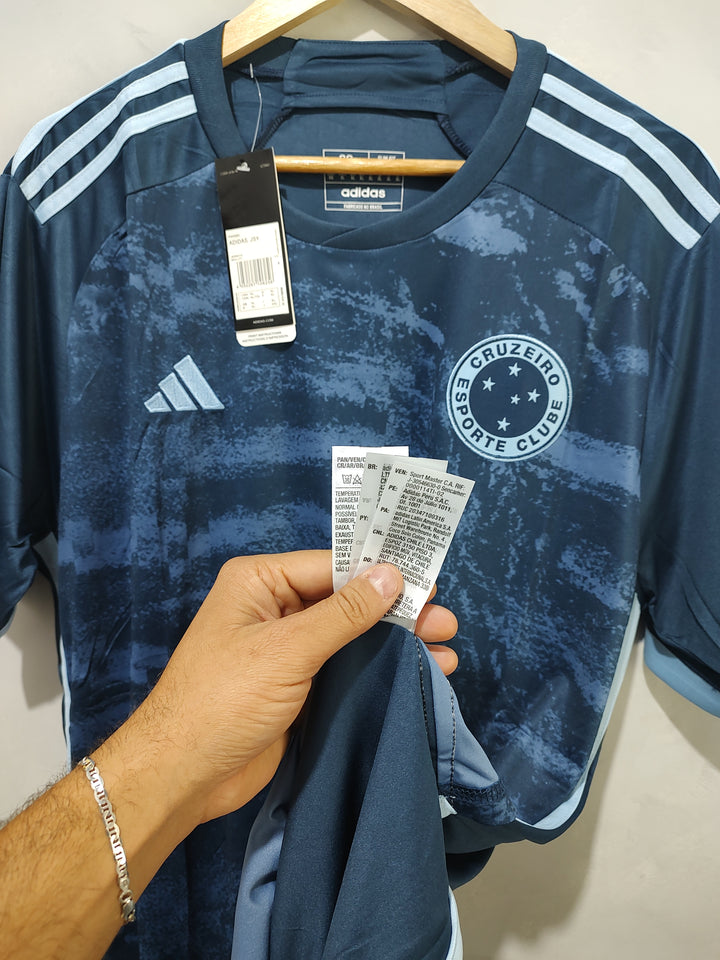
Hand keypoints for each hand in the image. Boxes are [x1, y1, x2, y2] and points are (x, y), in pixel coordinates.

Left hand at [136, 550, 457, 824]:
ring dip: (395, 642)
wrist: (184, 776)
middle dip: (396, 611)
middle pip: (347, 600)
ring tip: (445, 649)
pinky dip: (380, 668)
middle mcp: (274, 608)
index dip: (381, 572)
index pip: (332, 565)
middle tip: (446, 622)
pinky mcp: (298, 686)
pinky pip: (345, 667)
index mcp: (260, 582)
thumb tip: (391, 574)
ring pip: (351, 636)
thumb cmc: (224, 700)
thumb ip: (343, 613)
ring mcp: (287, 649)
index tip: (430, 580)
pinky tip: (419, 672)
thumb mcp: (287, 650)